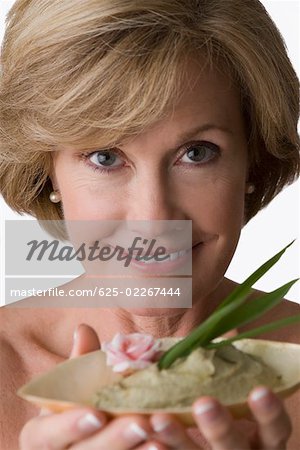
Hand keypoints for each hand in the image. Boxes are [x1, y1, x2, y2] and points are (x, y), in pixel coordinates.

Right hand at [19, 324, 164, 449]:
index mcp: (43, 435)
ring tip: (160, 440)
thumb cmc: (74, 407)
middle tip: (142, 422)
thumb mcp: (72, 386)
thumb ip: (79, 361)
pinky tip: (165, 448)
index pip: (47, 435)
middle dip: (114, 439)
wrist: (84, 438)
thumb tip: (84, 329)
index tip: (97, 414)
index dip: (69, 426)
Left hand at [149, 387, 291, 449]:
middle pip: (236, 449)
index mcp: (262, 439)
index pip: (275, 429)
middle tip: (203, 403)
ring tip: (159, 419)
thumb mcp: (234, 400)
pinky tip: (151, 441)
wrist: (214, 444)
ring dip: (181, 441)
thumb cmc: (226, 415)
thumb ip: (229, 375)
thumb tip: (222, 338)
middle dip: (220, 428)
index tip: (259, 391)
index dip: (270, 412)